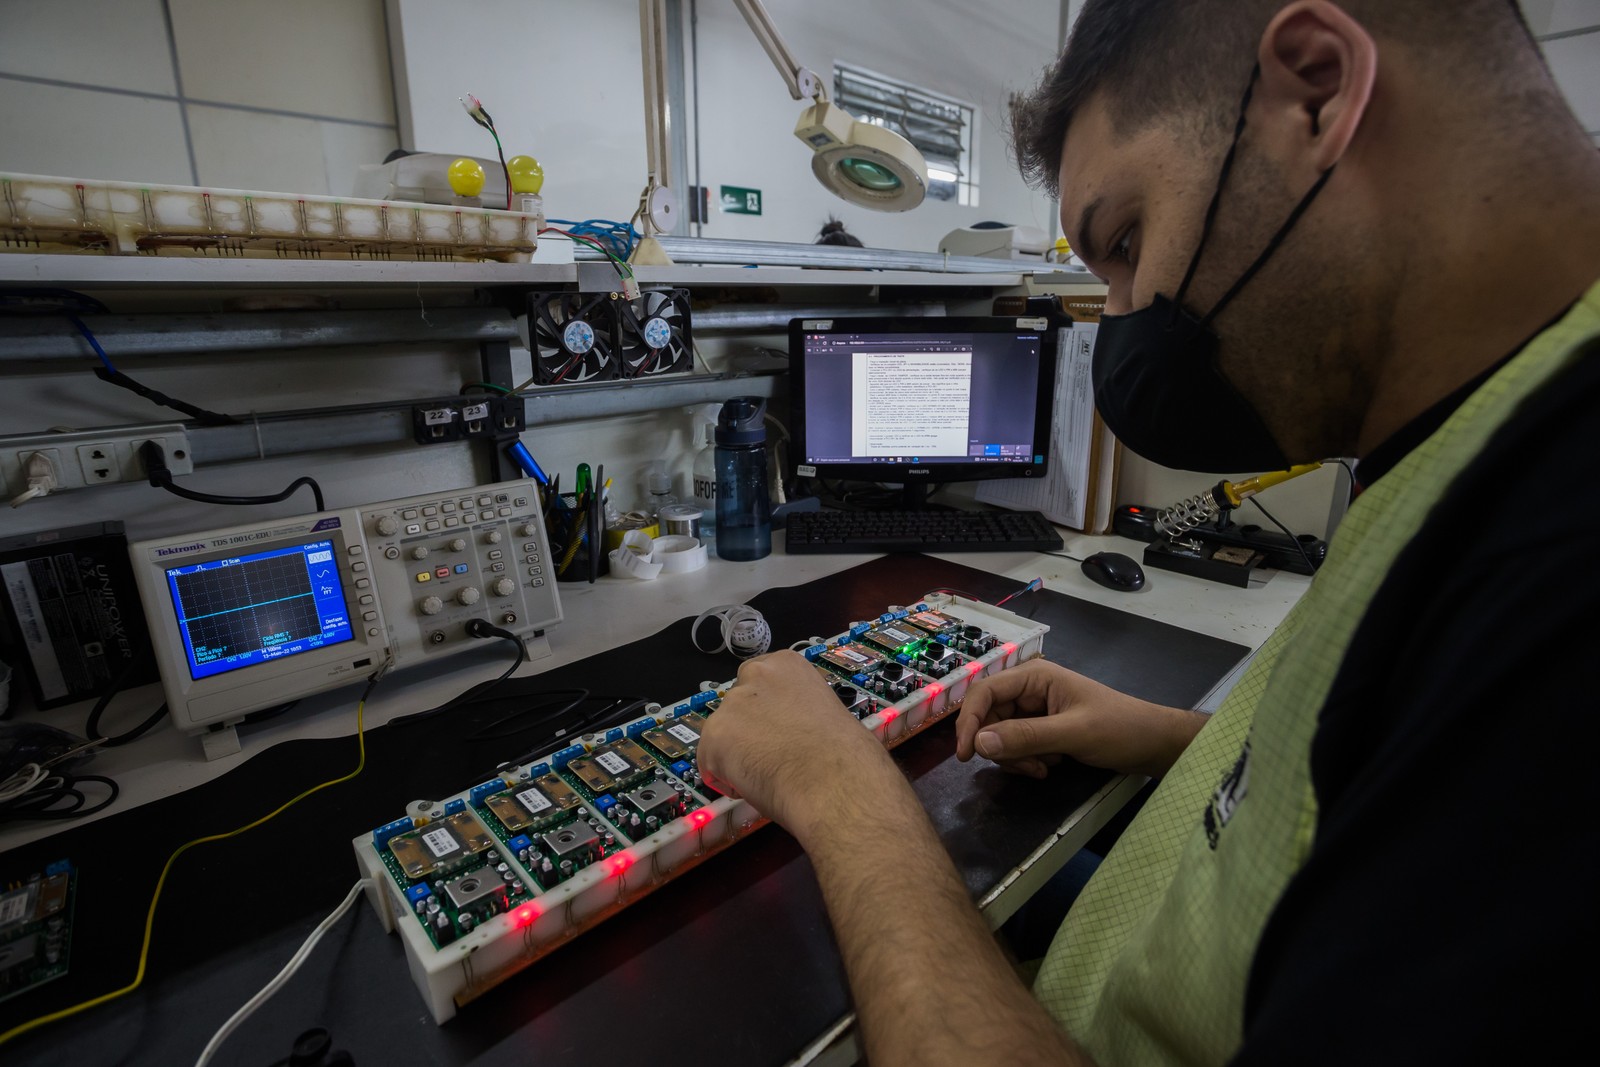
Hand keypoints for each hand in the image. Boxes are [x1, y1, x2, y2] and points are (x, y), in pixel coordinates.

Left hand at [698, 651, 899, 840]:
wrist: (835, 782)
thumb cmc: (848, 753)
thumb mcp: (830, 711)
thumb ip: (805, 711)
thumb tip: (804, 731)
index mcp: (787, 664)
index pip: (761, 682)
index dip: (768, 711)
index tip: (779, 728)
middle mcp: (754, 675)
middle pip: (739, 704)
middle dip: (748, 728)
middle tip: (770, 754)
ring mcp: (731, 705)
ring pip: (723, 734)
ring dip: (737, 753)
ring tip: (766, 775)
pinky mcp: (713, 736)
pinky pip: (710, 763)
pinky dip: (725, 778)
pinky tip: (752, 786)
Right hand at [954, 659, 1204, 778]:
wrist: (1153, 744)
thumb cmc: (1119, 729)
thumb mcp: (1072, 733)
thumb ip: (1025, 737)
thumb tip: (980, 744)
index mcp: (1035, 676)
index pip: (985, 692)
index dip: (969, 721)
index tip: (965, 755)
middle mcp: (1030, 690)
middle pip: (989, 718)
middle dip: (1001, 747)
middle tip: (1026, 767)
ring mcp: (1036, 711)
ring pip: (1000, 736)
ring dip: (1015, 757)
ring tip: (1043, 768)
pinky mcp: (1043, 729)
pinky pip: (1017, 746)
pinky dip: (1026, 761)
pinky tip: (1048, 768)